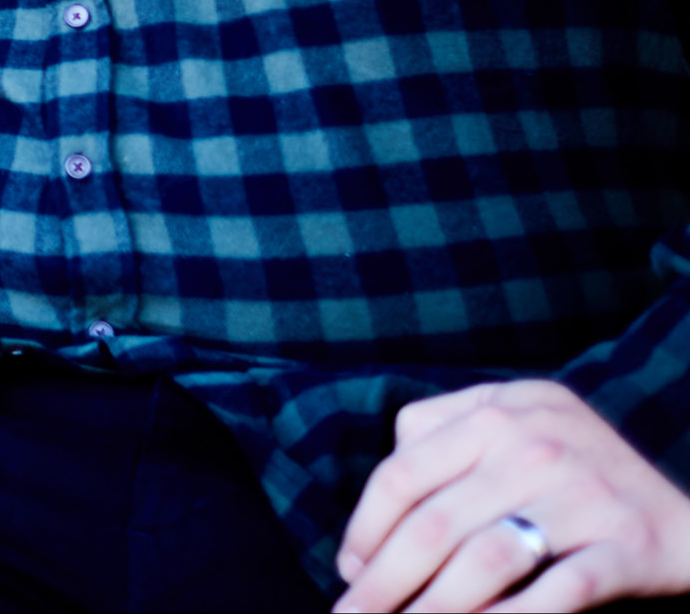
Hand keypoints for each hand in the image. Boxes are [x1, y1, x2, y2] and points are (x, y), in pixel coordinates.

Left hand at [335, 379, 689, 610]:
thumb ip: (444, 433)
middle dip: (384, 581)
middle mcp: (535, 444)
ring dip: (433, 609)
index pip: (404, 472)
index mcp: (497, 411)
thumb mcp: (515, 420)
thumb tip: (376, 505)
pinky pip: (557, 592)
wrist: (689, 514)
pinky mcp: (625, 546)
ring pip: (484, 561)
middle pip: (435, 524)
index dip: (367, 528)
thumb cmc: (576, 470)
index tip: (349, 568)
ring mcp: (582, 495)